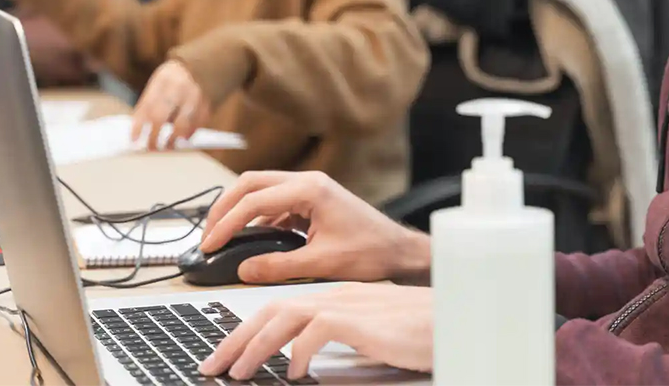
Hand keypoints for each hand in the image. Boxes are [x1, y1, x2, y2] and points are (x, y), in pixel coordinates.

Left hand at [130, 61, 211, 149]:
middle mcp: (178, 87)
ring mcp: (195, 95)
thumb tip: (141, 128)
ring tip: (167, 146)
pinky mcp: (209, 103)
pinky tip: (183, 138)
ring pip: (181, 125)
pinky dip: (190, 134)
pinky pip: (198, 124)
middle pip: (161, 117)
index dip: (139, 126)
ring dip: (173, 139)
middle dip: (154, 136)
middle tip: (152, 147)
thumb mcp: (161, 81)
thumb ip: (151, 101)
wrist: (208, 62)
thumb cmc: (176, 77)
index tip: (134, 140)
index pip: (146, 106)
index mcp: (162, 79)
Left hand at [198, 283, 432, 380]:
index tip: (226, 357)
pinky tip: (295, 373)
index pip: (278, 308)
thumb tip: (300, 359)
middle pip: (271, 310)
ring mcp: (348, 305)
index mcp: (335, 296)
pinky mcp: (362, 320)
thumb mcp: (367, 335)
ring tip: (238, 373)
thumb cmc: (418, 329)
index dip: (246, 332)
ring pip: (285, 317)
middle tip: (213, 366)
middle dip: (236, 339)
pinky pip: (317, 331)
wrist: (456, 318)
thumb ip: (335, 339)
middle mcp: (336, 295)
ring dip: (255, 346)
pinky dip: (299, 351)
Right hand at [200, 171, 429, 284]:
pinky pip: (274, 202)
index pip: (254, 200)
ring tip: (220, 237)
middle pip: (251, 184)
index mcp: (311, 189)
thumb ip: (278, 267)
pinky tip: (248, 238)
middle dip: (224, 208)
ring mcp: (310, 188)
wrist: (399, 251)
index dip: (227, 223)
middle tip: (208, 236)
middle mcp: (308, 182)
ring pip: (260, 190)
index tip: (211, 244)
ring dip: (238, 210)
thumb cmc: (371, 252)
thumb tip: (243, 269)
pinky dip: (256, 217)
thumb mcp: (322, 263)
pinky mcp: (311, 200)